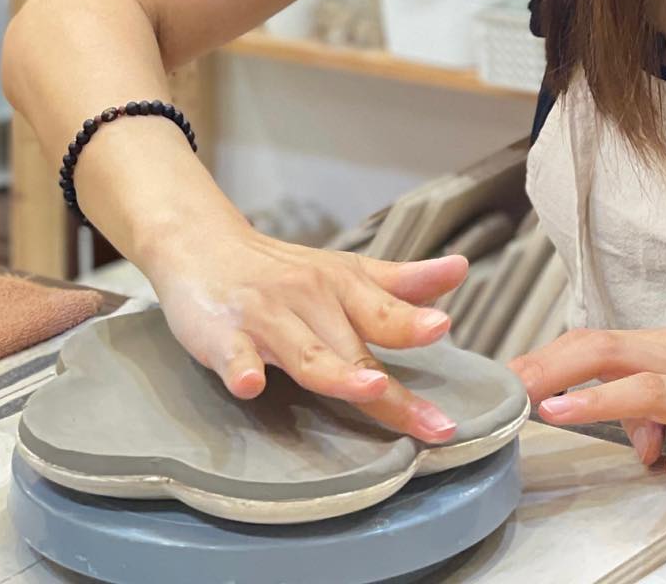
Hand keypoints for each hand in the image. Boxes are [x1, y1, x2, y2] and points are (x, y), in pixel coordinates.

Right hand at [147, 221, 468, 442]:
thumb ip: (401, 282)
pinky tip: (251, 384)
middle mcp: (310, 298)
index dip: (415, 323)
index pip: (386, 312)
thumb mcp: (346, 271)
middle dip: (391, 387)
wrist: (203, 245)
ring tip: (370, 388)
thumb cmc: (284, 271)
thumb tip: (461, 270)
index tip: (446, 329)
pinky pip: (234, 355)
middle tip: (433, 421)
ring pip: (305, 352)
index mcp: (343, 285)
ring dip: (337, 371)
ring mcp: (266, 317)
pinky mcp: (223, 334)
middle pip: (354, 346)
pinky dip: (243, 369)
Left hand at [507, 326, 665, 486]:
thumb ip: (640, 400)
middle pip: (613, 352)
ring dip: (601, 401)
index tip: (507, 374)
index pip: (597, 341)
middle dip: (558, 368)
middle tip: (516, 389)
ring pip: (652, 390)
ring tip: (559, 412)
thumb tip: (609, 426)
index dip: (549, 355)